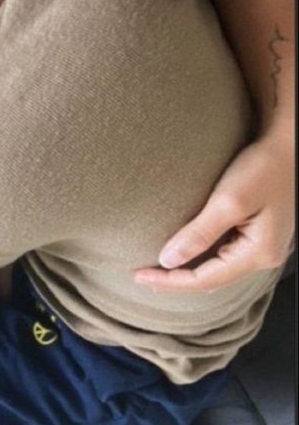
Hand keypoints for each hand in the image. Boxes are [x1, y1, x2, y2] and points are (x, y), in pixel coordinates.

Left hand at [134, 127, 294, 290]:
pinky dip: (200, 256)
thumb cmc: (263, 167)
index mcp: (259, 253)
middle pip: (212, 279)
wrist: (288, 144)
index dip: (171, 281)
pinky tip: (182, 251)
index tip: (139, 275)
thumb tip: (168, 260)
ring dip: (187, 269)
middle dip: (177, 280)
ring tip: (156, 269)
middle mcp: (263, 256)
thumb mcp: (228, 201)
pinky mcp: (256, 232)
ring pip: (217, 268)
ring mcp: (261, 245)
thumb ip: (199, 233)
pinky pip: (223, 253)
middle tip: (142, 277)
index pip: (206, 280)